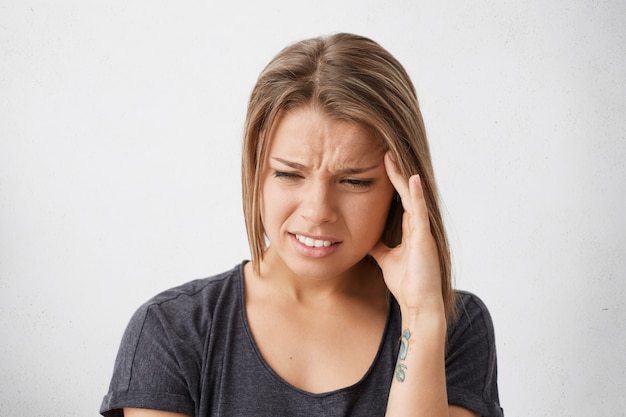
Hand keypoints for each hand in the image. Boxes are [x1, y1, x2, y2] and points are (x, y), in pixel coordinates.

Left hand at [369, 152, 443, 315]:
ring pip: (411, 196)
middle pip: (406, 192)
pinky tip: (411, 178)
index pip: (399, 198)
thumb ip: (378, 245)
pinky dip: (415, 194)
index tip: (382, 163)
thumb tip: (365, 236)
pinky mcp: (424, 236)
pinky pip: (419, 211)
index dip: (391, 181)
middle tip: (386, 151)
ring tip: (392, 157)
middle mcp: (418, 225)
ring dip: (402, 177)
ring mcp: (422, 229)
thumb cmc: (406, 283)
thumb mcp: (386, 258)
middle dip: (395, 172)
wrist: (419, 303)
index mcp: (410, 229)